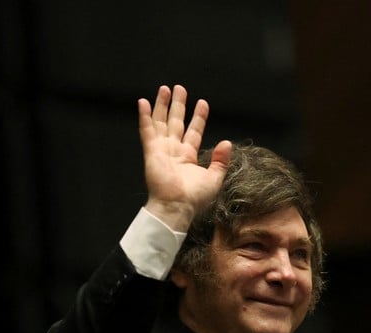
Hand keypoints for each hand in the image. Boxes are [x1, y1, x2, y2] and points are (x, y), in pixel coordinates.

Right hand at [138, 84, 231, 230]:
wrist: (177, 206)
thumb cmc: (195, 197)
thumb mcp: (214, 178)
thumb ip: (220, 161)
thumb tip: (228, 143)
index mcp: (188, 157)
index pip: (194, 131)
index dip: (198, 117)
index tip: (202, 103)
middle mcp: (174, 151)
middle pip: (176, 122)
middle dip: (178, 105)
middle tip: (179, 88)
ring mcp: (161, 149)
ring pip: (161, 122)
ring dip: (162, 105)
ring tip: (165, 88)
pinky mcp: (151, 151)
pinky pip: (147, 130)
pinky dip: (144, 116)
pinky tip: (143, 102)